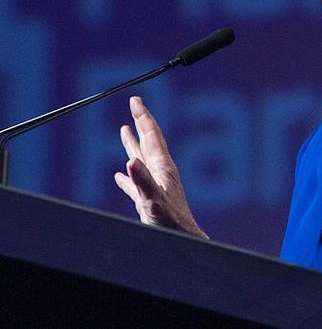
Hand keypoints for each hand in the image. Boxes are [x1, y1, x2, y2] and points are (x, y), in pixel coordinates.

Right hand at [113, 96, 206, 238]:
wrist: (182, 241)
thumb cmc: (170, 224)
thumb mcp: (152, 201)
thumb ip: (142, 182)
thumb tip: (129, 162)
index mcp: (162, 167)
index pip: (151, 135)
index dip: (142, 116)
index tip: (135, 100)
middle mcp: (160, 172)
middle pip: (148, 141)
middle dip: (140, 122)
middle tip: (134, 104)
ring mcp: (156, 185)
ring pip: (141, 159)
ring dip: (133, 144)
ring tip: (124, 131)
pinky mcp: (150, 200)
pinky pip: (135, 183)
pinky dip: (126, 176)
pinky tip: (119, 175)